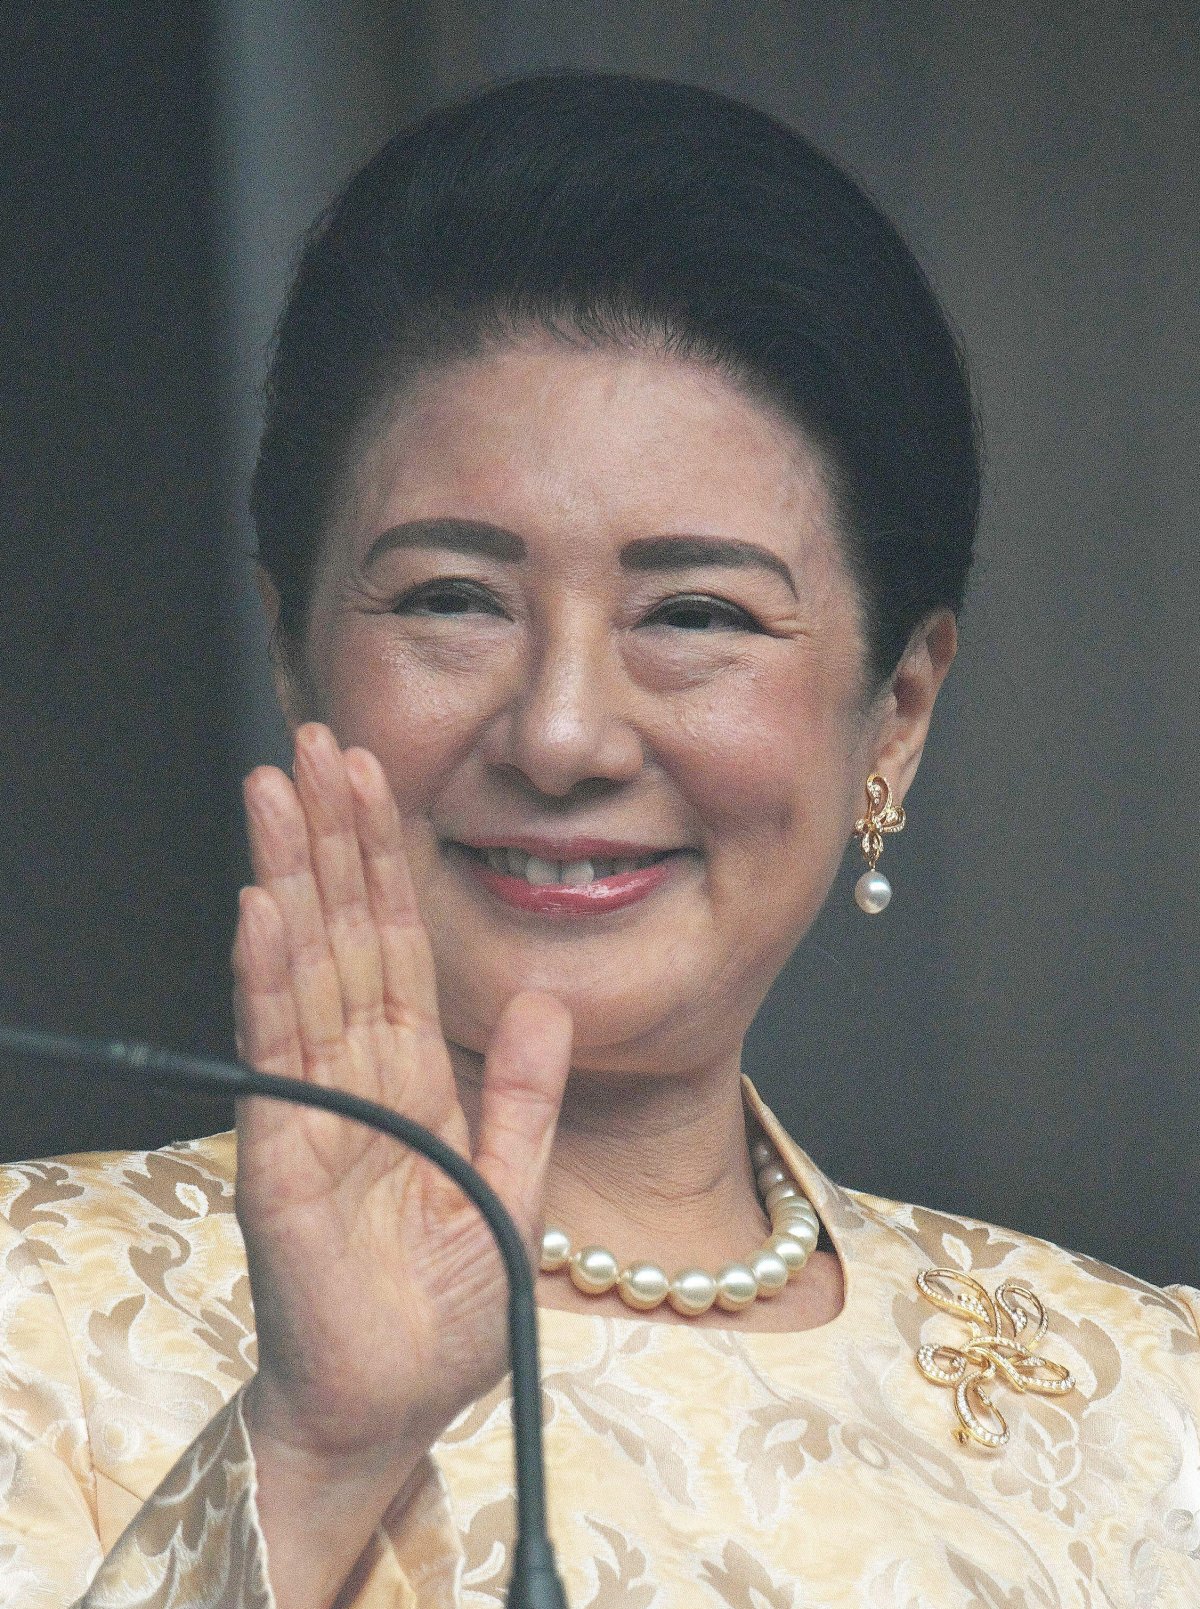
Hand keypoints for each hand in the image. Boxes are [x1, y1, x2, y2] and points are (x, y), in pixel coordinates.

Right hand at [231, 722, 571, 1604]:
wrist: (393, 1413)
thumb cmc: (443, 1313)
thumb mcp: (513, 1188)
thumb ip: (528, 1094)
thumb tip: (552, 1001)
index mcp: (410, 1080)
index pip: (396, 947)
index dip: (385, 863)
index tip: (373, 778)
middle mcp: (354, 1079)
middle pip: (343, 937)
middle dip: (328, 839)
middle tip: (312, 745)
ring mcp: (312, 1113)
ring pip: (305, 974)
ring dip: (292, 879)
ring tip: (277, 793)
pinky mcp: (284, 1163)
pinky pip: (281, 1059)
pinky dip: (271, 982)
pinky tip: (265, 910)